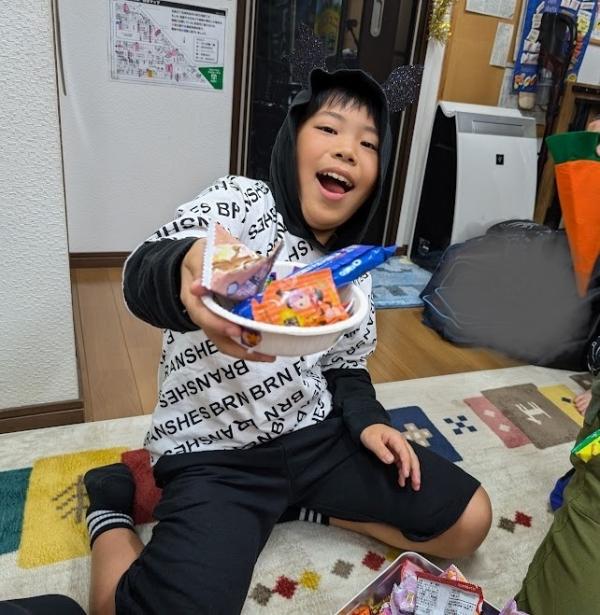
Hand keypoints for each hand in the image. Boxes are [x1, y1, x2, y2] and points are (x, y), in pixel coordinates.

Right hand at [180, 239, 274, 361]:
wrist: (197, 260)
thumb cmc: (200, 257)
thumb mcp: (199, 255)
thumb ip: (201, 268)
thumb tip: (197, 286)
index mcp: (194, 300)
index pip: (203, 317)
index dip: (219, 325)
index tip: (236, 330)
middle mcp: (204, 314)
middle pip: (218, 338)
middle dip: (240, 349)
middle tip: (264, 353)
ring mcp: (216, 319)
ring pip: (228, 341)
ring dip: (248, 350)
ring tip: (270, 355)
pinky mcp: (227, 318)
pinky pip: (237, 334)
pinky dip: (251, 340)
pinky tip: (269, 343)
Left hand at [360, 424, 420, 489]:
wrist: (368, 426)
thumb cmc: (370, 432)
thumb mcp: (372, 440)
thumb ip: (381, 450)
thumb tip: (390, 460)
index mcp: (397, 438)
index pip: (405, 453)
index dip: (407, 464)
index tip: (406, 475)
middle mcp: (401, 443)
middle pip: (412, 458)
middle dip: (415, 471)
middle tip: (416, 484)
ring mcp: (400, 448)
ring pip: (410, 462)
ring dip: (413, 474)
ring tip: (414, 486)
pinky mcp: (397, 453)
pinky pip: (403, 463)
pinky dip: (404, 472)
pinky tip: (402, 481)